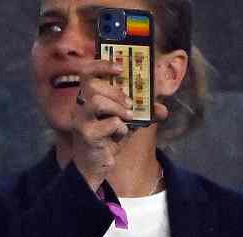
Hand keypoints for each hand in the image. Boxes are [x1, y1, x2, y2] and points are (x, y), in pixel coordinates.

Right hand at [71, 61, 170, 189]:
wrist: (95, 165)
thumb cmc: (107, 139)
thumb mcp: (126, 122)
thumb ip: (142, 113)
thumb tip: (162, 110)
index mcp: (87, 97)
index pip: (86, 72)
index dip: (101, 65)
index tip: (120, 68)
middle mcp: (80, 106)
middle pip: (93, 86)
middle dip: (116, 93)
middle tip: (129, 104)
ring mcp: (81, 120)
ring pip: (97, 102)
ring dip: (118, 109)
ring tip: (128, 118)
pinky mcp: (87, 135)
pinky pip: (108, 124)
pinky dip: (120, 128)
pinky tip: (119, 135)